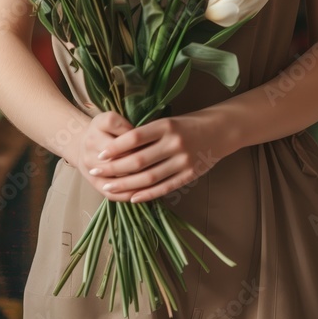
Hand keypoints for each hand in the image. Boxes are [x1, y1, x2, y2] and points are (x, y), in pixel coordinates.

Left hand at [84, 111, 221, 203]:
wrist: (221, 130)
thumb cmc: (189, 124)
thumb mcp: (168, 121)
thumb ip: (148, 133)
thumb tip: (119, 147)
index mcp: (166, 125)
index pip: (135, 137)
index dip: (116, 147)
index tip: (101, 154)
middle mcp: (174, 143)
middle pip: (139, 160)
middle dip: (115, 168)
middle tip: (97, 172)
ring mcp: (183, 160)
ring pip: (149, 177)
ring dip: (126, 185)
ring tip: (109, 188)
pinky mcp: (189, 175)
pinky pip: (164, 187)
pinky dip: (147, 194)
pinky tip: (133, 197)